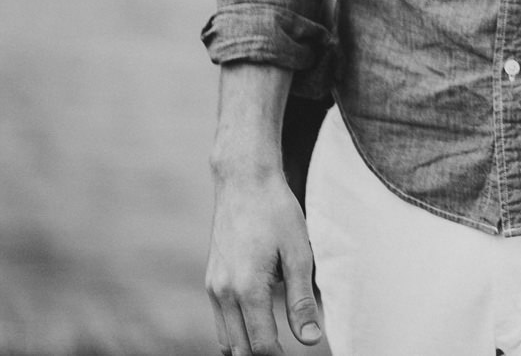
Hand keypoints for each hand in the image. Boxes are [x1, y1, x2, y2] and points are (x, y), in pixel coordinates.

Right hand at [205, 167, 322, 352]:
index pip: (262, 345)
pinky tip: (259, 323)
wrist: (244, 182)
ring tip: (276, 343)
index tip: (300, 353)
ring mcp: (212, 288)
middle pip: (240, 349)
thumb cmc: (277, 213)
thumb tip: (310, 339)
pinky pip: (221, 320)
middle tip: (288, 351)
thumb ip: (301, 300)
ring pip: (226, 339)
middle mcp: (223, 293)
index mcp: (247, 289)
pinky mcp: (210, 280)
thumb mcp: (299, 254)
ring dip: (248, 346)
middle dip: (264, 355)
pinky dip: (238, 331)